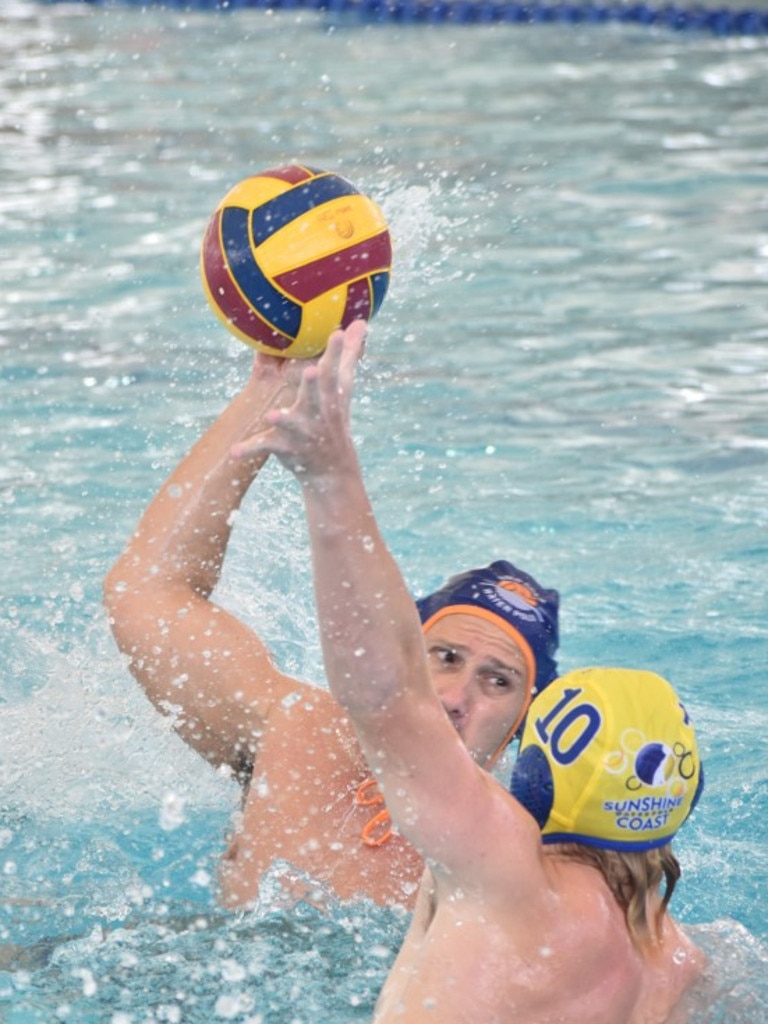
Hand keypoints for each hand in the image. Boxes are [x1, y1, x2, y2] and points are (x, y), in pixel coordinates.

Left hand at [231, 320, 367, 481]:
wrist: (332, 470)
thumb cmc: (333, 419)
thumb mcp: (342, 390)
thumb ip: (348, 356)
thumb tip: (361, 323)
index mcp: (329, 397)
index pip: (334, 372)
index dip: (337, 353)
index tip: (338, 332)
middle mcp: (318, 413)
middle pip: (316, 396)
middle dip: (314, 385)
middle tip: (311, 370)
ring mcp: (302, 432)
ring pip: (291, 423)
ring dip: (283, 419)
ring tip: (272, 416)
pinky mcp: (285, 448)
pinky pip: (265, 446)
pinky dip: (250, 449)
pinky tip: (234, 451)